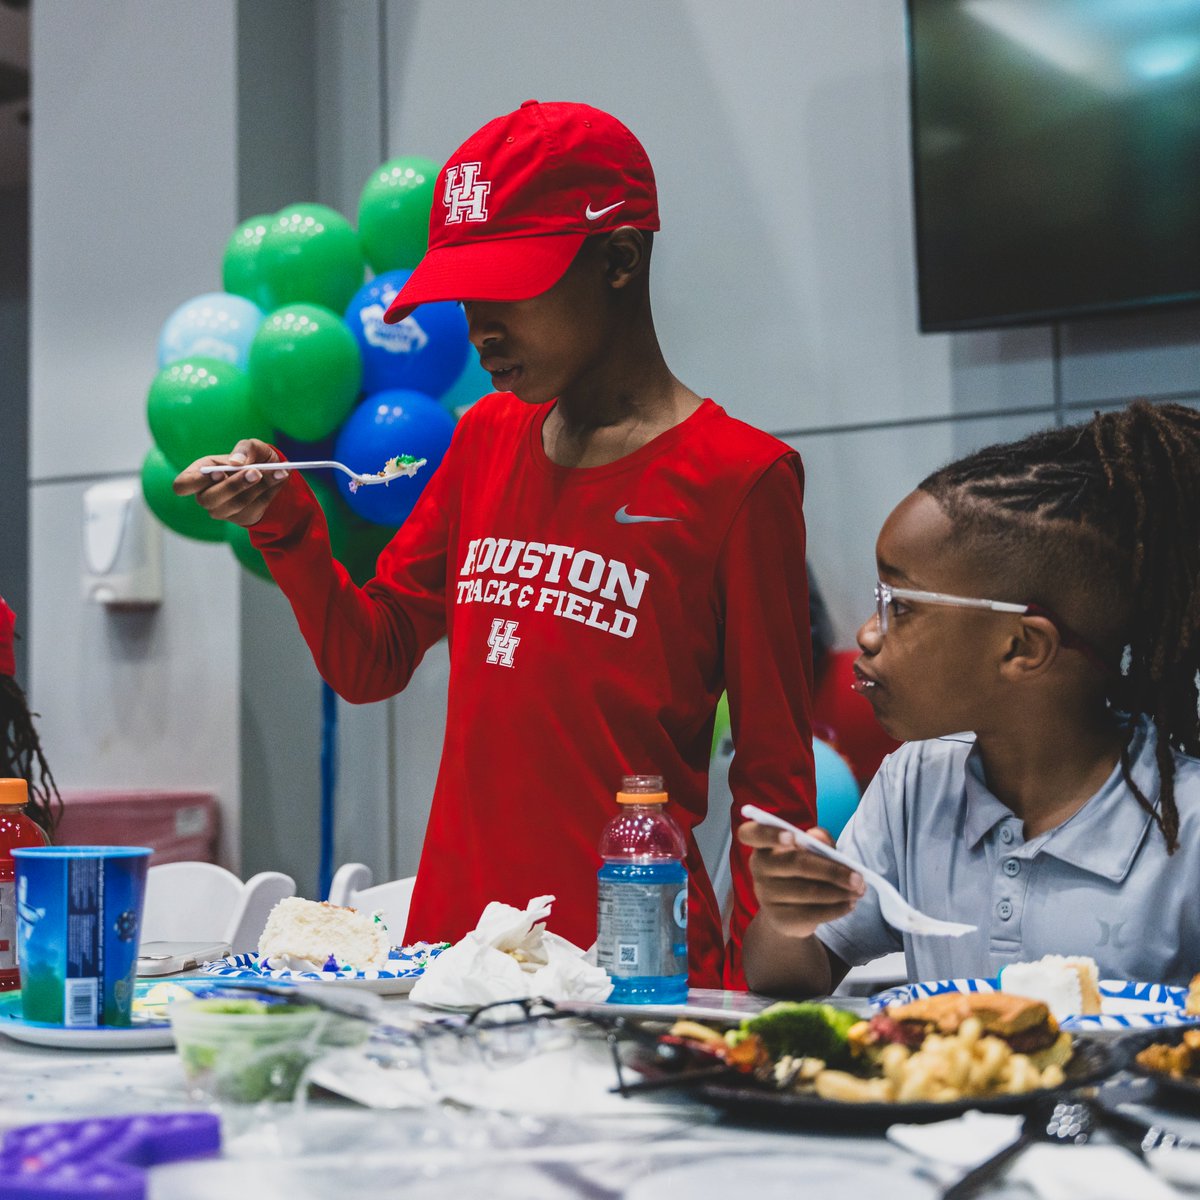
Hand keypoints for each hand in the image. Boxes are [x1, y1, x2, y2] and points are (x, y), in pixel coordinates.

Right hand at [172, 439, 289, 527]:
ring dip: (259, 487)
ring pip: (236, 505)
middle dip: (234, 485)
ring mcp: (223, 510)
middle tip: (256, 472)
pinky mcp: (242, 518)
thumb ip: (244, 448)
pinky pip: (255, 508)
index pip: (181, 486)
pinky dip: (270, 492)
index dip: (195, 482)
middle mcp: (206, 495)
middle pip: (209, 499)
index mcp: (199, 474)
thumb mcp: (250, 446)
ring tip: (277, 471)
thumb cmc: (251, 457)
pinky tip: (279, 478)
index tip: (217, 473)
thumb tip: (238, 462)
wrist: (270, 473)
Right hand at [737, 820, 866, 938]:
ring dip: (840, 892)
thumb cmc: (801, 871)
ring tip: (858, 891)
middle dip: (832, 871)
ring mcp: (766, 895)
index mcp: (763, 844)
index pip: (751, 833)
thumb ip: (818, 840)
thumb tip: (818, 837)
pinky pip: (812, 914)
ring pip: (809, 891)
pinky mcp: (779, 918)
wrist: (790, 911)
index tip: (792, 836)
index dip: (770, 833)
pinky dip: (836, 909)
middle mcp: (759, 868)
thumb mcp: (811, 851)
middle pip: (795, 864)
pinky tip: (849, 904)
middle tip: (858, 878)